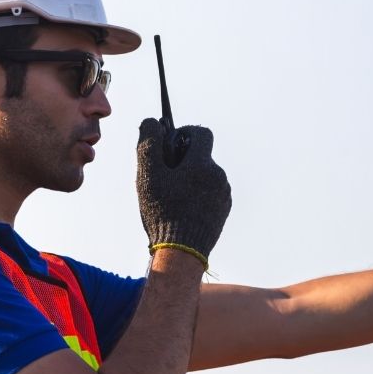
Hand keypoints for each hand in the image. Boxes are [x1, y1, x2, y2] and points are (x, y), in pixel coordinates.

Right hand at [136, 118, 231, 267]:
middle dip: (184, 160)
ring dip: (191, 179)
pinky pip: (211, 193)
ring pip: (206, 176)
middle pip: (201, 156)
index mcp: (202, 164)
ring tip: (172, 198)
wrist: (182, 251)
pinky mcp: (223, 210)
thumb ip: (149, 144)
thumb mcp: (148, 176)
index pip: (201, 133)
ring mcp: (224, 195)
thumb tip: (151, 122)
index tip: (170, 144)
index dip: (184, 133)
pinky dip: (198, 195)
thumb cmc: (163, 212)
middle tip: (164, 177)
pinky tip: (182, 210)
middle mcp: (219, 176)